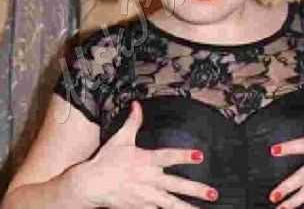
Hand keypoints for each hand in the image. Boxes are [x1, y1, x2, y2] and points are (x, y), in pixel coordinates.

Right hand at [79, 101, 218, 208]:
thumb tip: (137, 105)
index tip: (199, 155)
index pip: (168, 156)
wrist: (91, 185)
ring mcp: (146, 196)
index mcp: (145, 161)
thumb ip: (133, 122)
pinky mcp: (141, 207)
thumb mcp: (120, 138)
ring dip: (186, 208)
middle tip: (212, 193)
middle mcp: (149, 180)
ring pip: (170, 204)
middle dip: (195, 190)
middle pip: (176, 185)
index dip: (184, 155)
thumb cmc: (106, 161)